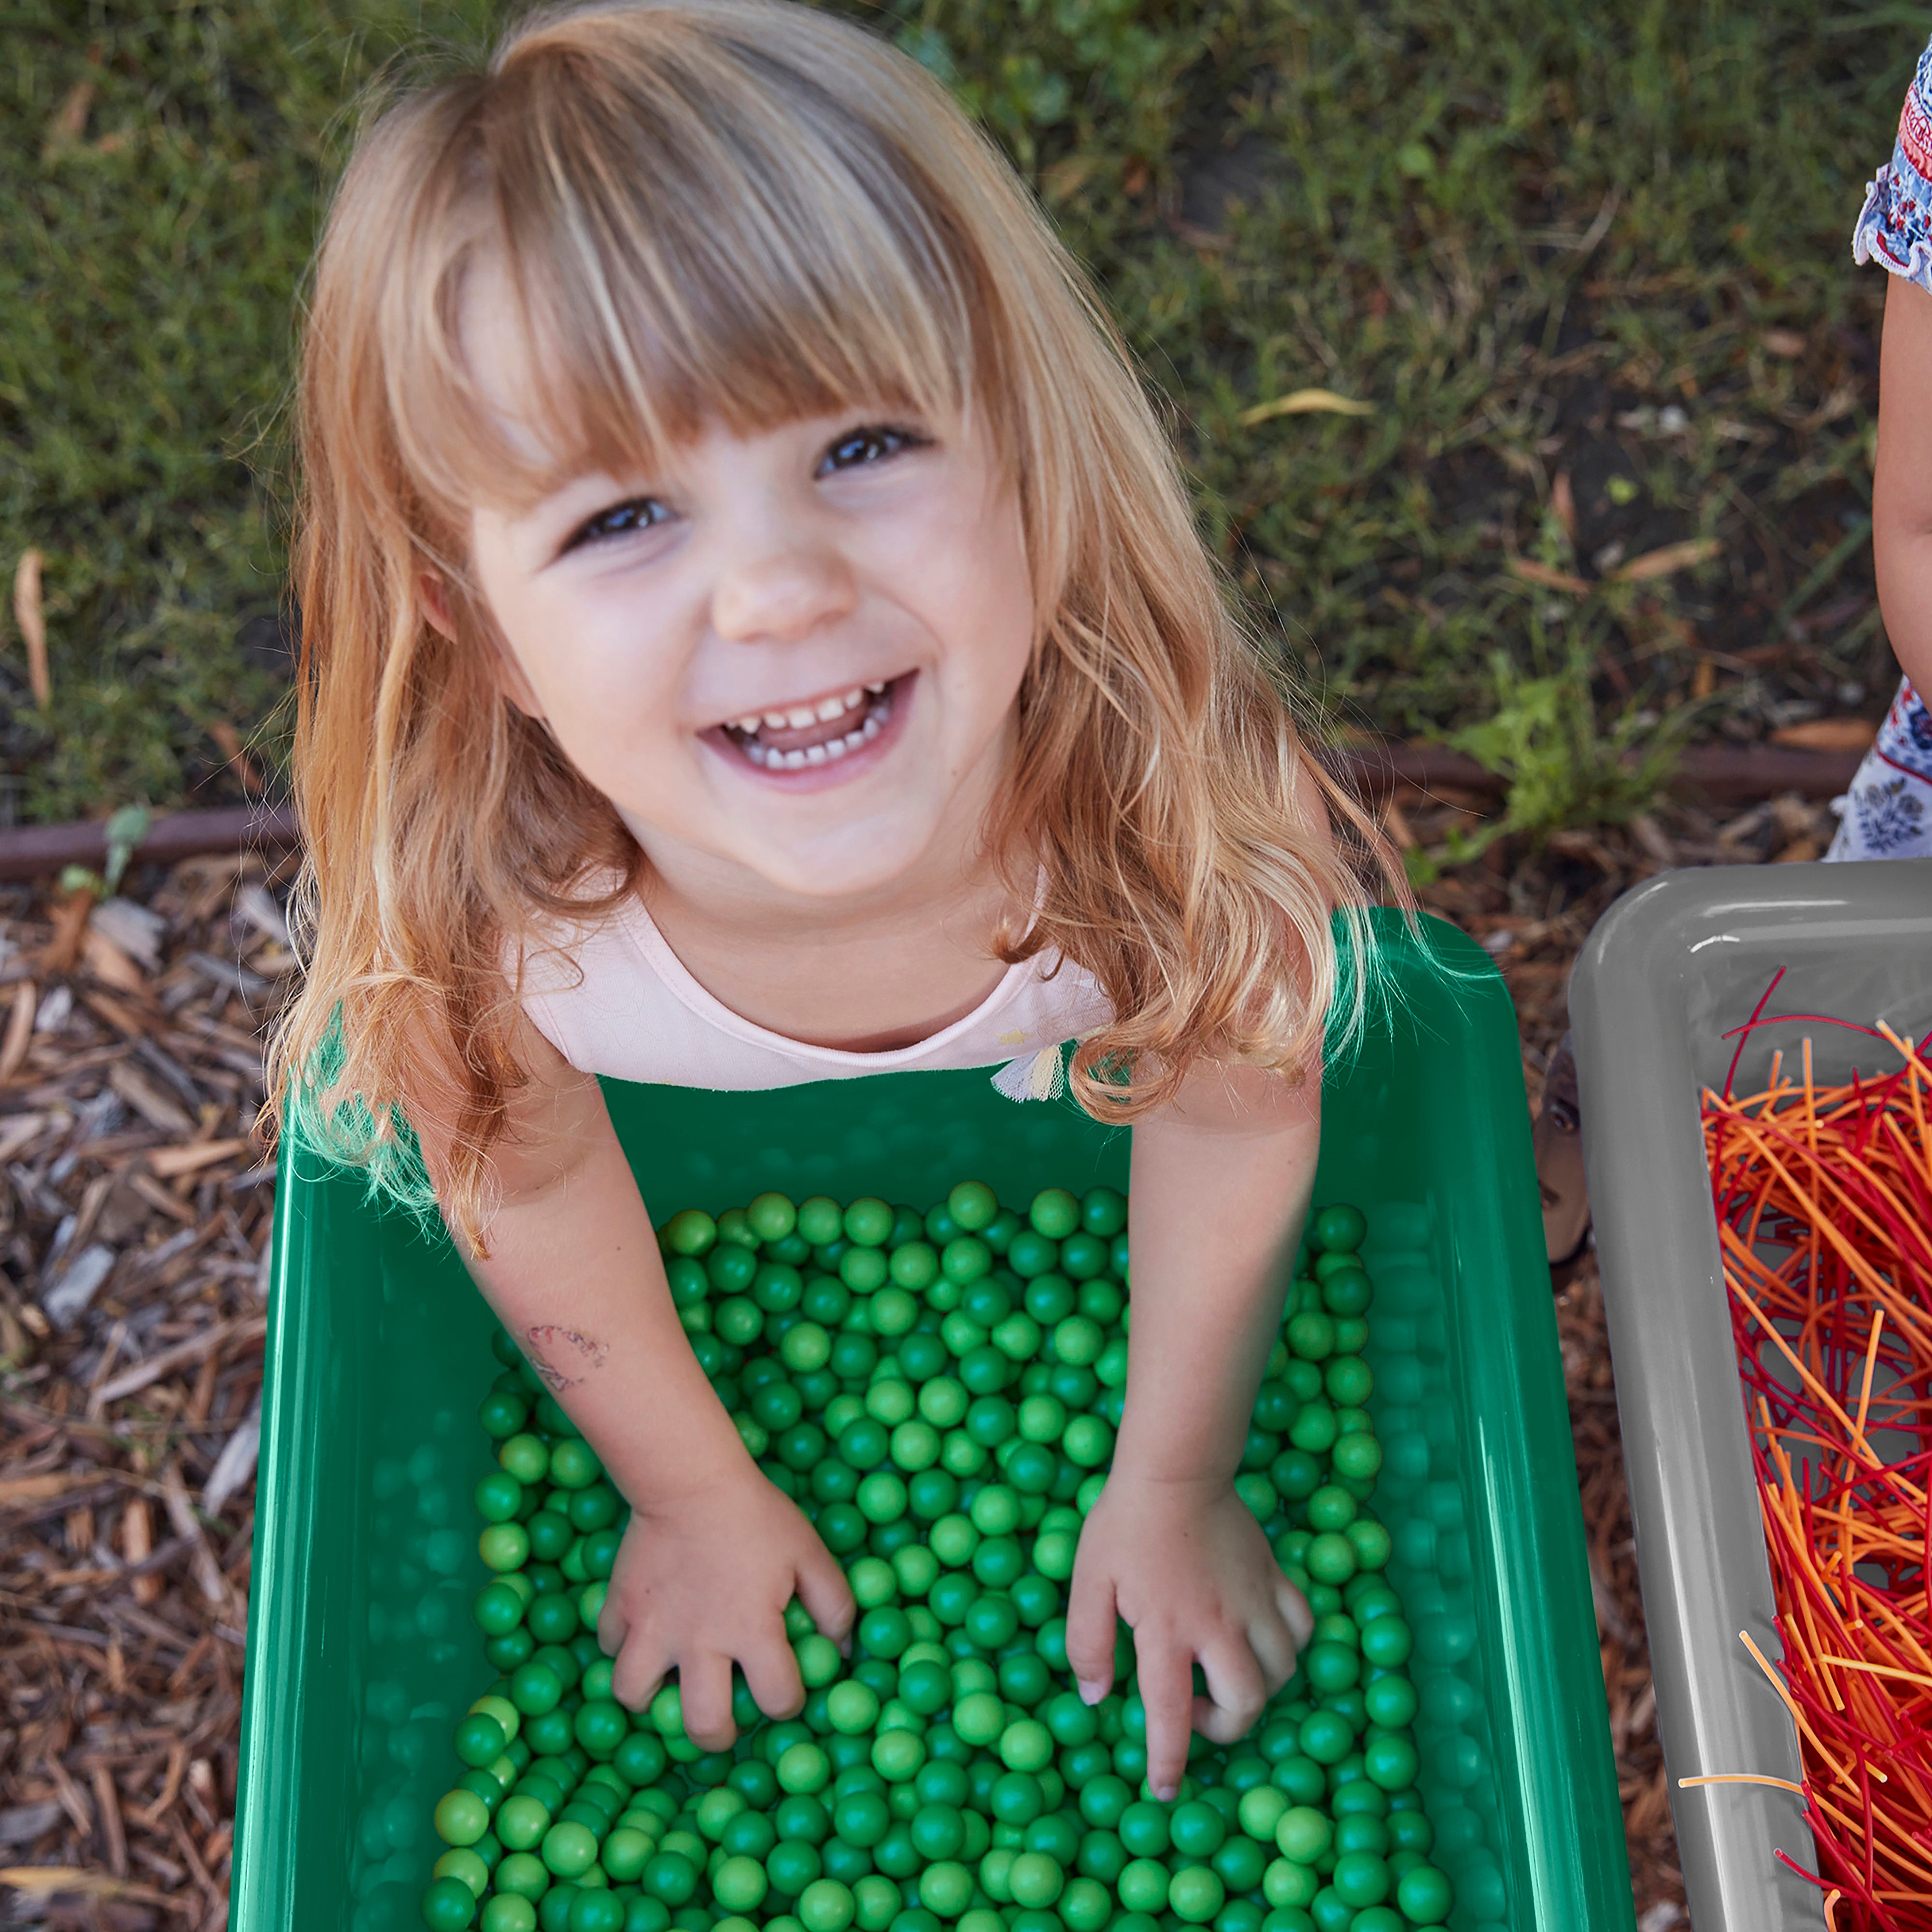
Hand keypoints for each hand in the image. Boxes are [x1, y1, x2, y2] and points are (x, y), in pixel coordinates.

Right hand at [597, 1463, 853, 1749]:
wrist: (691, 1478)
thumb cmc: (757, 1515)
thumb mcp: (810, 1553)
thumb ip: (835, 1605)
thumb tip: (845, 1651)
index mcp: (753, 1631)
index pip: (778, 1699)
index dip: (788, 1702)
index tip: (784, 1690)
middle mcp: (700, 1642)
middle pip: (704, 1725)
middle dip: (718, 1735)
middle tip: (723, 1719)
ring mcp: (652, 1628)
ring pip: (634, 1695)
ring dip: (651, 1696)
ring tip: (670, 1681)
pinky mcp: (618, 1607)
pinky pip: (609, 1647)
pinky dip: (623, 1646)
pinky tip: (644, 1632)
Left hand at [1065, 1474, 1312, 1799]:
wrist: (1175, 1469)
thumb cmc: (1124, 1525)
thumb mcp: (1087, 1581)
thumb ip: (1087, 1643)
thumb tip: (1095, 1697)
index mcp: (1166, 1629)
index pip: (1171, 1715)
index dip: (1168, 1761)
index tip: (1165, 1789)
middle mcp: (1218, 1625)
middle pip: (1246, 1705)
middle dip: (1223, 1728)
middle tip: (1196, 1711)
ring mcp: (1253, 1601)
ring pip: (1281, 1672)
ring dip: (1257, 1689)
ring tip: (1224, 1673)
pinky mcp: (1274, 1577)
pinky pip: (1301, 1627)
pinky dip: (1288, 1645)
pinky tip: (1261, 1639)